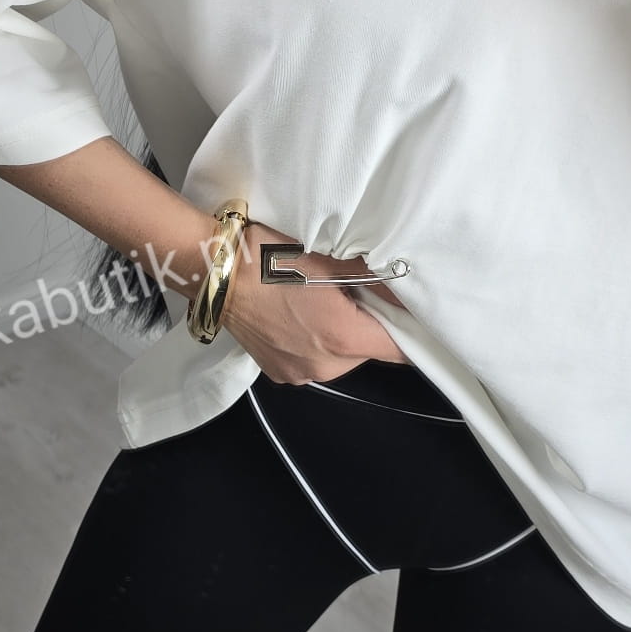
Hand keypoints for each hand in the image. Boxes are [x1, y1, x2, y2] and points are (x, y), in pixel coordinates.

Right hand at [221, 218, 412, 383]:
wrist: (217, 274)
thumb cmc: (269, 259)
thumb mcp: (330, 258)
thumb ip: (375, 277)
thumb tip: (405, 286)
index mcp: (342, 337)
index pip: (401, 350)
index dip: (412, 331)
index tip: (414, 315)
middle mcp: (324, 366)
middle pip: (369, 351)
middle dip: (368, 324)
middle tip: (352, 292)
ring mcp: (300, 373)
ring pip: (341, 356)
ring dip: (340, 333)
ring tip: (320, 302)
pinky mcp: (280, 372)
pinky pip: (314, 359)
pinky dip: (314, 341)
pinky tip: (299, 315)